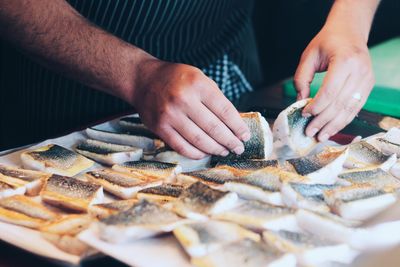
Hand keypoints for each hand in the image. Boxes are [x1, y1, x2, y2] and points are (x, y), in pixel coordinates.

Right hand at [131, 59, 250, 158]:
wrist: (143, 80)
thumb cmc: (177, 79)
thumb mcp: (199, 78)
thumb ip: (216, 99)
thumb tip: (234, 124)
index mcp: (198, 84)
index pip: (225, 111)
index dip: (238, 127)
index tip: (245, 136)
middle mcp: (184, 100)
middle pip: (214, 128)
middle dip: (230, 141)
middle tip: (239, 148)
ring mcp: (170, 115)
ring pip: (200, 141)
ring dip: (216, 149)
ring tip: (225, 151)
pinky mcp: (160, 128)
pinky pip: (182, 147)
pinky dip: (197, 153)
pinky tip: (206, 153)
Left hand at [294, 25, 374, 141]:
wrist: (350, 32)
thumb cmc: (328, 42)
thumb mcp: (309, 55)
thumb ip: (302, 78)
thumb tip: (300, 101)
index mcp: (345, 61)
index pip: (330, 91)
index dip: (316, 106)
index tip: (304, 114)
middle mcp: (359, 71)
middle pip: (339, 103)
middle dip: (323, 120)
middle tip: (310, 132)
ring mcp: (367, 79)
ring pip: (349, 109)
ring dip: (334, 125)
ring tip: (321, 136)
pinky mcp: (368, 85)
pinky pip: (355, 107)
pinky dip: (343, 119)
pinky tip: (332, 128)